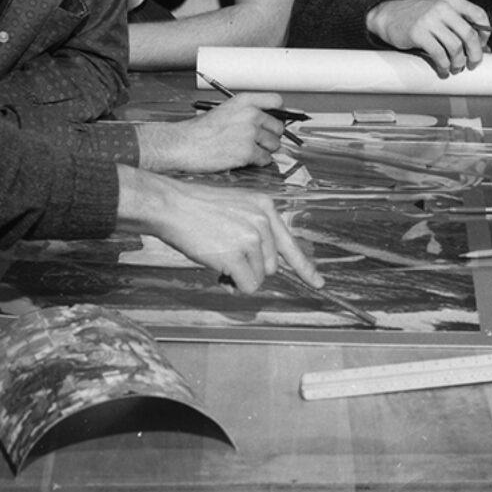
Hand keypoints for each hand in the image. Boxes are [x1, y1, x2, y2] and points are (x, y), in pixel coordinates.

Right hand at [117, 166, 320, 294]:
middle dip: (251, 269)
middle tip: (227, 259)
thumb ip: (256, 228)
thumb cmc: (198, 208)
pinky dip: (232, 285)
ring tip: (219, 259)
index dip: (305, 267)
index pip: (290, 243)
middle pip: (272, 266)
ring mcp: (251, 237)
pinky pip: (246, 286)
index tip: (318, 283)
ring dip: (240, 277)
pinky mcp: (236, 255)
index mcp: (266, 207)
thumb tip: (267, 262)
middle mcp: (263, 221)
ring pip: (259, 278)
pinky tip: (217, 271)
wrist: (173, 205)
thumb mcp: (237, 207)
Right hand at [134, 93, 284, 172]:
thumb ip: (247, 113)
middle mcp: (251, 114)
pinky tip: (244, 159)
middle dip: (271, 136)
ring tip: (248, 150)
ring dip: (265, 150)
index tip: (275, 120)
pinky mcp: (247, 152)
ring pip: (274, 145)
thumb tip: (266, 122)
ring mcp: (250, 134)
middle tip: (259, 141)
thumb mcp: (225, 111)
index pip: (276, 101)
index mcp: (245, 101)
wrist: (184, 144)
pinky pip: (265, 159)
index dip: (279, 113)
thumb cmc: (200, 130)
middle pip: (278, 127)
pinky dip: (258, 162)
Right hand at [366, 0, 491, 76]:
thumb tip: (481, 48)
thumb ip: (458, 24)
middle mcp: (442, 7)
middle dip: (475, 54)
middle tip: (473, 64)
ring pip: (455, 47)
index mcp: (452, 0)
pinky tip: (442, 70)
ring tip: (455, 68)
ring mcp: (430, 19)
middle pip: (469, 34)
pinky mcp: (418, 33)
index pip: (479, 15)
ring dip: (458, 63)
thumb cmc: (417, 16)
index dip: (485, 34)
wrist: (388, 15)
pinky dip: (443, 66)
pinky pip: (439, 54)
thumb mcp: (440, 12)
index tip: (482, 45)